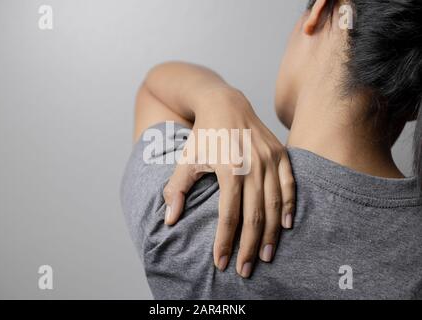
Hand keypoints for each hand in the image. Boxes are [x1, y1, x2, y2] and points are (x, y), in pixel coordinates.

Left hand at [162, 87, 294, 277]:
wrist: (224, 102)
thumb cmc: (203, 134)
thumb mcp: (186, 159)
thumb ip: (176, 189)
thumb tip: (169, 220)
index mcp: (229, 168)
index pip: (229, 215)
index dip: (225, 242)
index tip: (221, 262)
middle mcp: (253, 165)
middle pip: (255, 216)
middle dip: (250, 247)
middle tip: (246, 269)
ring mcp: (270, 159)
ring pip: (274, 205)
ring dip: (271, 234)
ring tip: (267, 256)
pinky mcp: (281, 153)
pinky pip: (289, 185)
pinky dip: (289, 206)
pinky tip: (287, 226)